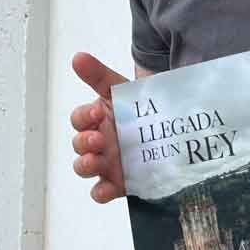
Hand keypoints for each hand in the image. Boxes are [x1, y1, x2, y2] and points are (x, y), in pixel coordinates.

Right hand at [69, 52, 127, 202]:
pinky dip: (100, 192)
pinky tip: (106, 188)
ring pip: (84, 168)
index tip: (98, 112)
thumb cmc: (141, 108)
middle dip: (84, 142)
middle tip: (98, 138)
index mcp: (97, 120)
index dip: (84, 117)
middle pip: (79, 145)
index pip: (79, 119)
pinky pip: (101, 192)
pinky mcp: (119, 183)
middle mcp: (98, 142)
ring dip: (85, 165)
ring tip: (96, 159)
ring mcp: (107, 163)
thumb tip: (77, 57)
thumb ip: (99, 75)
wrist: (172, 128)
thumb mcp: (122, 90)